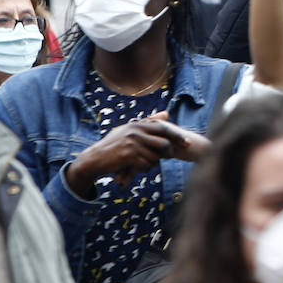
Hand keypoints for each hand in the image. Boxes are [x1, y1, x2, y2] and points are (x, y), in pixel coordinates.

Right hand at [68, 111, 190, 191]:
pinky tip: (138, 169)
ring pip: (156, 156)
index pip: (163, 128)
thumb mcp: (130, 130)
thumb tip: (167, 113)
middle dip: (170, 151)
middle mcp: (136, 132)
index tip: (187, 143)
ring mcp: (132, 144)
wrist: (95, 158)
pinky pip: (146, 165)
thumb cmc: (114, 144)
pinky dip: (145, 169)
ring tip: (146, 164)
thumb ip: (149, 122)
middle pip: (164, 142)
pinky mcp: (128, 156)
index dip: (177, 135)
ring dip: (154, 163)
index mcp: (137, 125)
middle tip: (172, 157)